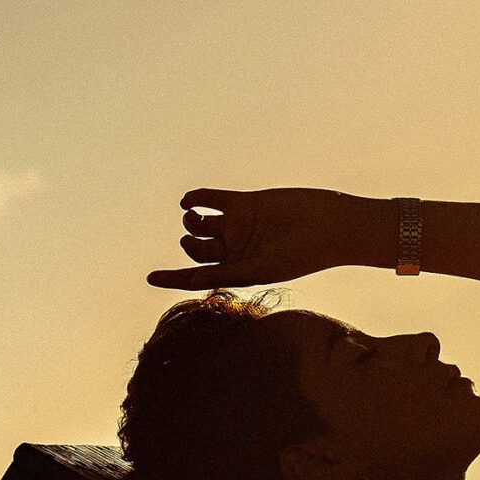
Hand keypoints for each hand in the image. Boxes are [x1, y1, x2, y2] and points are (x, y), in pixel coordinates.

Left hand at [147, 187, 381, 289]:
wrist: (330, 226)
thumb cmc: (301, 255)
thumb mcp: (259, 269)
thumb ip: (226, 274)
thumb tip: (191, 281)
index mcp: (240, 272)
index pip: (198, 277)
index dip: (172, 278)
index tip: (149, 277)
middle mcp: (237, 250)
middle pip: (197, 249)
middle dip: (189, 245)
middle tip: (193, 240)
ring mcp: (240, 226)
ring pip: (200, 224)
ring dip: (190, 221)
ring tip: (194, 217)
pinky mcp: (245, 202)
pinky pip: (211, 199)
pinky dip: (196, 199)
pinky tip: (189, 200)